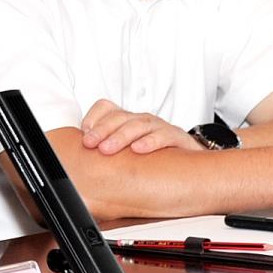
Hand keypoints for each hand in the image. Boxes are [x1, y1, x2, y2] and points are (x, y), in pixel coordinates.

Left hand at [79, 100, 207, 155]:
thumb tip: (80, 165)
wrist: (192, 163)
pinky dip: (150, 142)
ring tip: (107, 149)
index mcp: (127, 121)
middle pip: (120, 117)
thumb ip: (107, 152)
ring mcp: (159, 127)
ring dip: (121, 136)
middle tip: (89, 144)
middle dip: (102, 130)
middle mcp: (142, 120)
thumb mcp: (127, 153)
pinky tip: (139, 149)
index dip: (93, 118)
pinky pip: (163, 136)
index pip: (106, 108)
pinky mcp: (177, 137)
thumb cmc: (156, 157)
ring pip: (139, 124)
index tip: (84, 135)